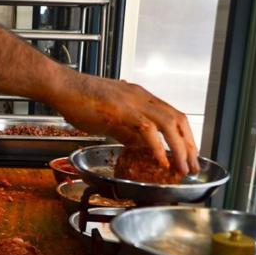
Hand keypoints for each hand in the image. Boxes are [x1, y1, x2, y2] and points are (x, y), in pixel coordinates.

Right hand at [56, 73, 199, 174]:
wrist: (62, 87)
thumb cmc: (79, 99)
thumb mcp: (109, 116)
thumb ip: (126, 129)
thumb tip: (139, 145)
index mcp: (140, 97)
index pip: (174, 115)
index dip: (185, 136)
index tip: (189, 154)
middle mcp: (142, 98)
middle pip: (179, 119)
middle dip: (189, 145)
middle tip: (193, 166)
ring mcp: (134, 102)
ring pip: (169, 124)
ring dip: (179, 149)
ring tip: (182, 168)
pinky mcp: (122, 111)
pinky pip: (147, 130)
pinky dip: (158, 147)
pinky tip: (162, 161)